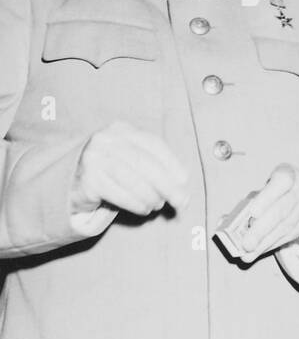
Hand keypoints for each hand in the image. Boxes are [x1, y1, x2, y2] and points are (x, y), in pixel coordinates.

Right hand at [71, 121, 188, 215]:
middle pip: (144, 162)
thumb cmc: (113, 172)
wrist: (73, 183)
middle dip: (167, 185)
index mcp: (121, 130)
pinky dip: (135, 203)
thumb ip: (157, 167)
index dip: (172, 162)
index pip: (152, 143)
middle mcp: (105, 139)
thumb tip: (182, 187)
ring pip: (132, 179)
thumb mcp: (133, 161)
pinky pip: (118, 193)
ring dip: (151, 196)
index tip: (184, 181)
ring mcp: (93, 158)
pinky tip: (143, 209)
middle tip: (181, 201)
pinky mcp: (87, 179)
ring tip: (157, 205)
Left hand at [231, 164, 298, 262]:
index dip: (267, 197)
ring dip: (265, 243)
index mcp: (289, 174)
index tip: (253, 212)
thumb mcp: (267, 188)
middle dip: (261, 229)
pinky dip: (271, 245)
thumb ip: (248, 202)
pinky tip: (259, 252)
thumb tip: (224, 221)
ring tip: (248, 253)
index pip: (282, 181)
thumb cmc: (279, 191)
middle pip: (282, 211)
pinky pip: (289, 236)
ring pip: (285, 228)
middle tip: (246, 243)